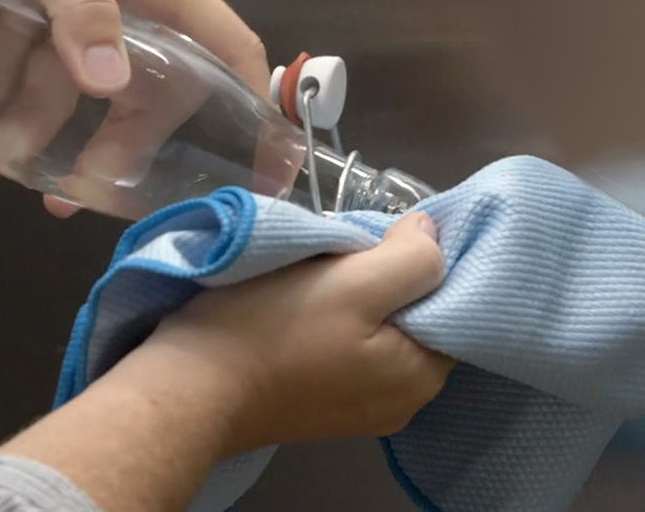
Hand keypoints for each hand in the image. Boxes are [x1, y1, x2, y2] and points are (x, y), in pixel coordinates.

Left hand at [0, 0, 268, 216]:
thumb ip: (79, 7)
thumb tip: (112, 87)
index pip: (227, 50)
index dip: (250, 106)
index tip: (255, 167)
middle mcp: (124, 6)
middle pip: (142, 92)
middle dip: (108, 146)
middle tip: (70, 196)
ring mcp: (74, 13)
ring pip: (63, 88)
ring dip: (22, 132)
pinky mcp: (29, 13)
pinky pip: (13, 68)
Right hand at [0, 213, 453, 511]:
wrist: (192, 387)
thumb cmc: (274, 329)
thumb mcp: (353, 282)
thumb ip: (410, 257)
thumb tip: (431, 233)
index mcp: (420, 378)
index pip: (452, 306)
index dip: (427, 264)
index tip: (391, 235)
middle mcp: (401, 404)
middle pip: (415, 321)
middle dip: (390, 281)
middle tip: (351, 249)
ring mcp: (359, 411)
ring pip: (379, 334)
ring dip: (360, 300)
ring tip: (325, 272)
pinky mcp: (322, 407)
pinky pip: (349, 353)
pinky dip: (337, 325)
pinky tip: (307, 305)